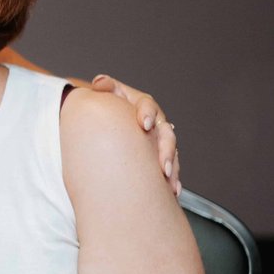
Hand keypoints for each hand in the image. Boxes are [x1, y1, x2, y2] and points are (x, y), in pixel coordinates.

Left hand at [90, 74, 180, 196]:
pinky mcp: (158, 156)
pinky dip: (172, 179)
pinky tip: (173, 190)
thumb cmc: (106, 106)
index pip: (148, 105)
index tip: (144, 124)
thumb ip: (104, 87)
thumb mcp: (105, 94)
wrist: (105, 122)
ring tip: (169, 180)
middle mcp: (154, 122)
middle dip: (166, 149)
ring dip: (172, 166)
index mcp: (141, 105)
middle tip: (163, 164)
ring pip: (170, 152)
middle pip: (165, 133)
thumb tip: (100, 82)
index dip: (148, 113)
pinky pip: (169, 167)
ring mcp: (158, 139)